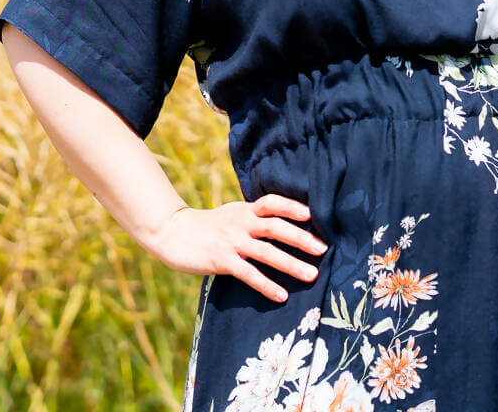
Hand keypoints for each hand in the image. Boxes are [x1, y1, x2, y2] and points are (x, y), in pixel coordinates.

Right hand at [148, 195, 329, 303]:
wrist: (174, 233)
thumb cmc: (209, 225)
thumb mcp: (233, 213)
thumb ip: (254, 216)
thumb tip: (284, 221)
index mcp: (245, 210)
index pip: (272, 202)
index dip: (292, 206)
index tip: (313, 214)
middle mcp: (241, 223)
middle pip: (275, 227)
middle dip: (301, 238)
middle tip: (323, 249)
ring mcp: (232, 242)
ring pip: (267, 252)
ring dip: (291, 264)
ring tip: (311, 275)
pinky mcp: (222, 261)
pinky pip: (249, 275)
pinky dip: (267, 285)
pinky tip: (282, 295)